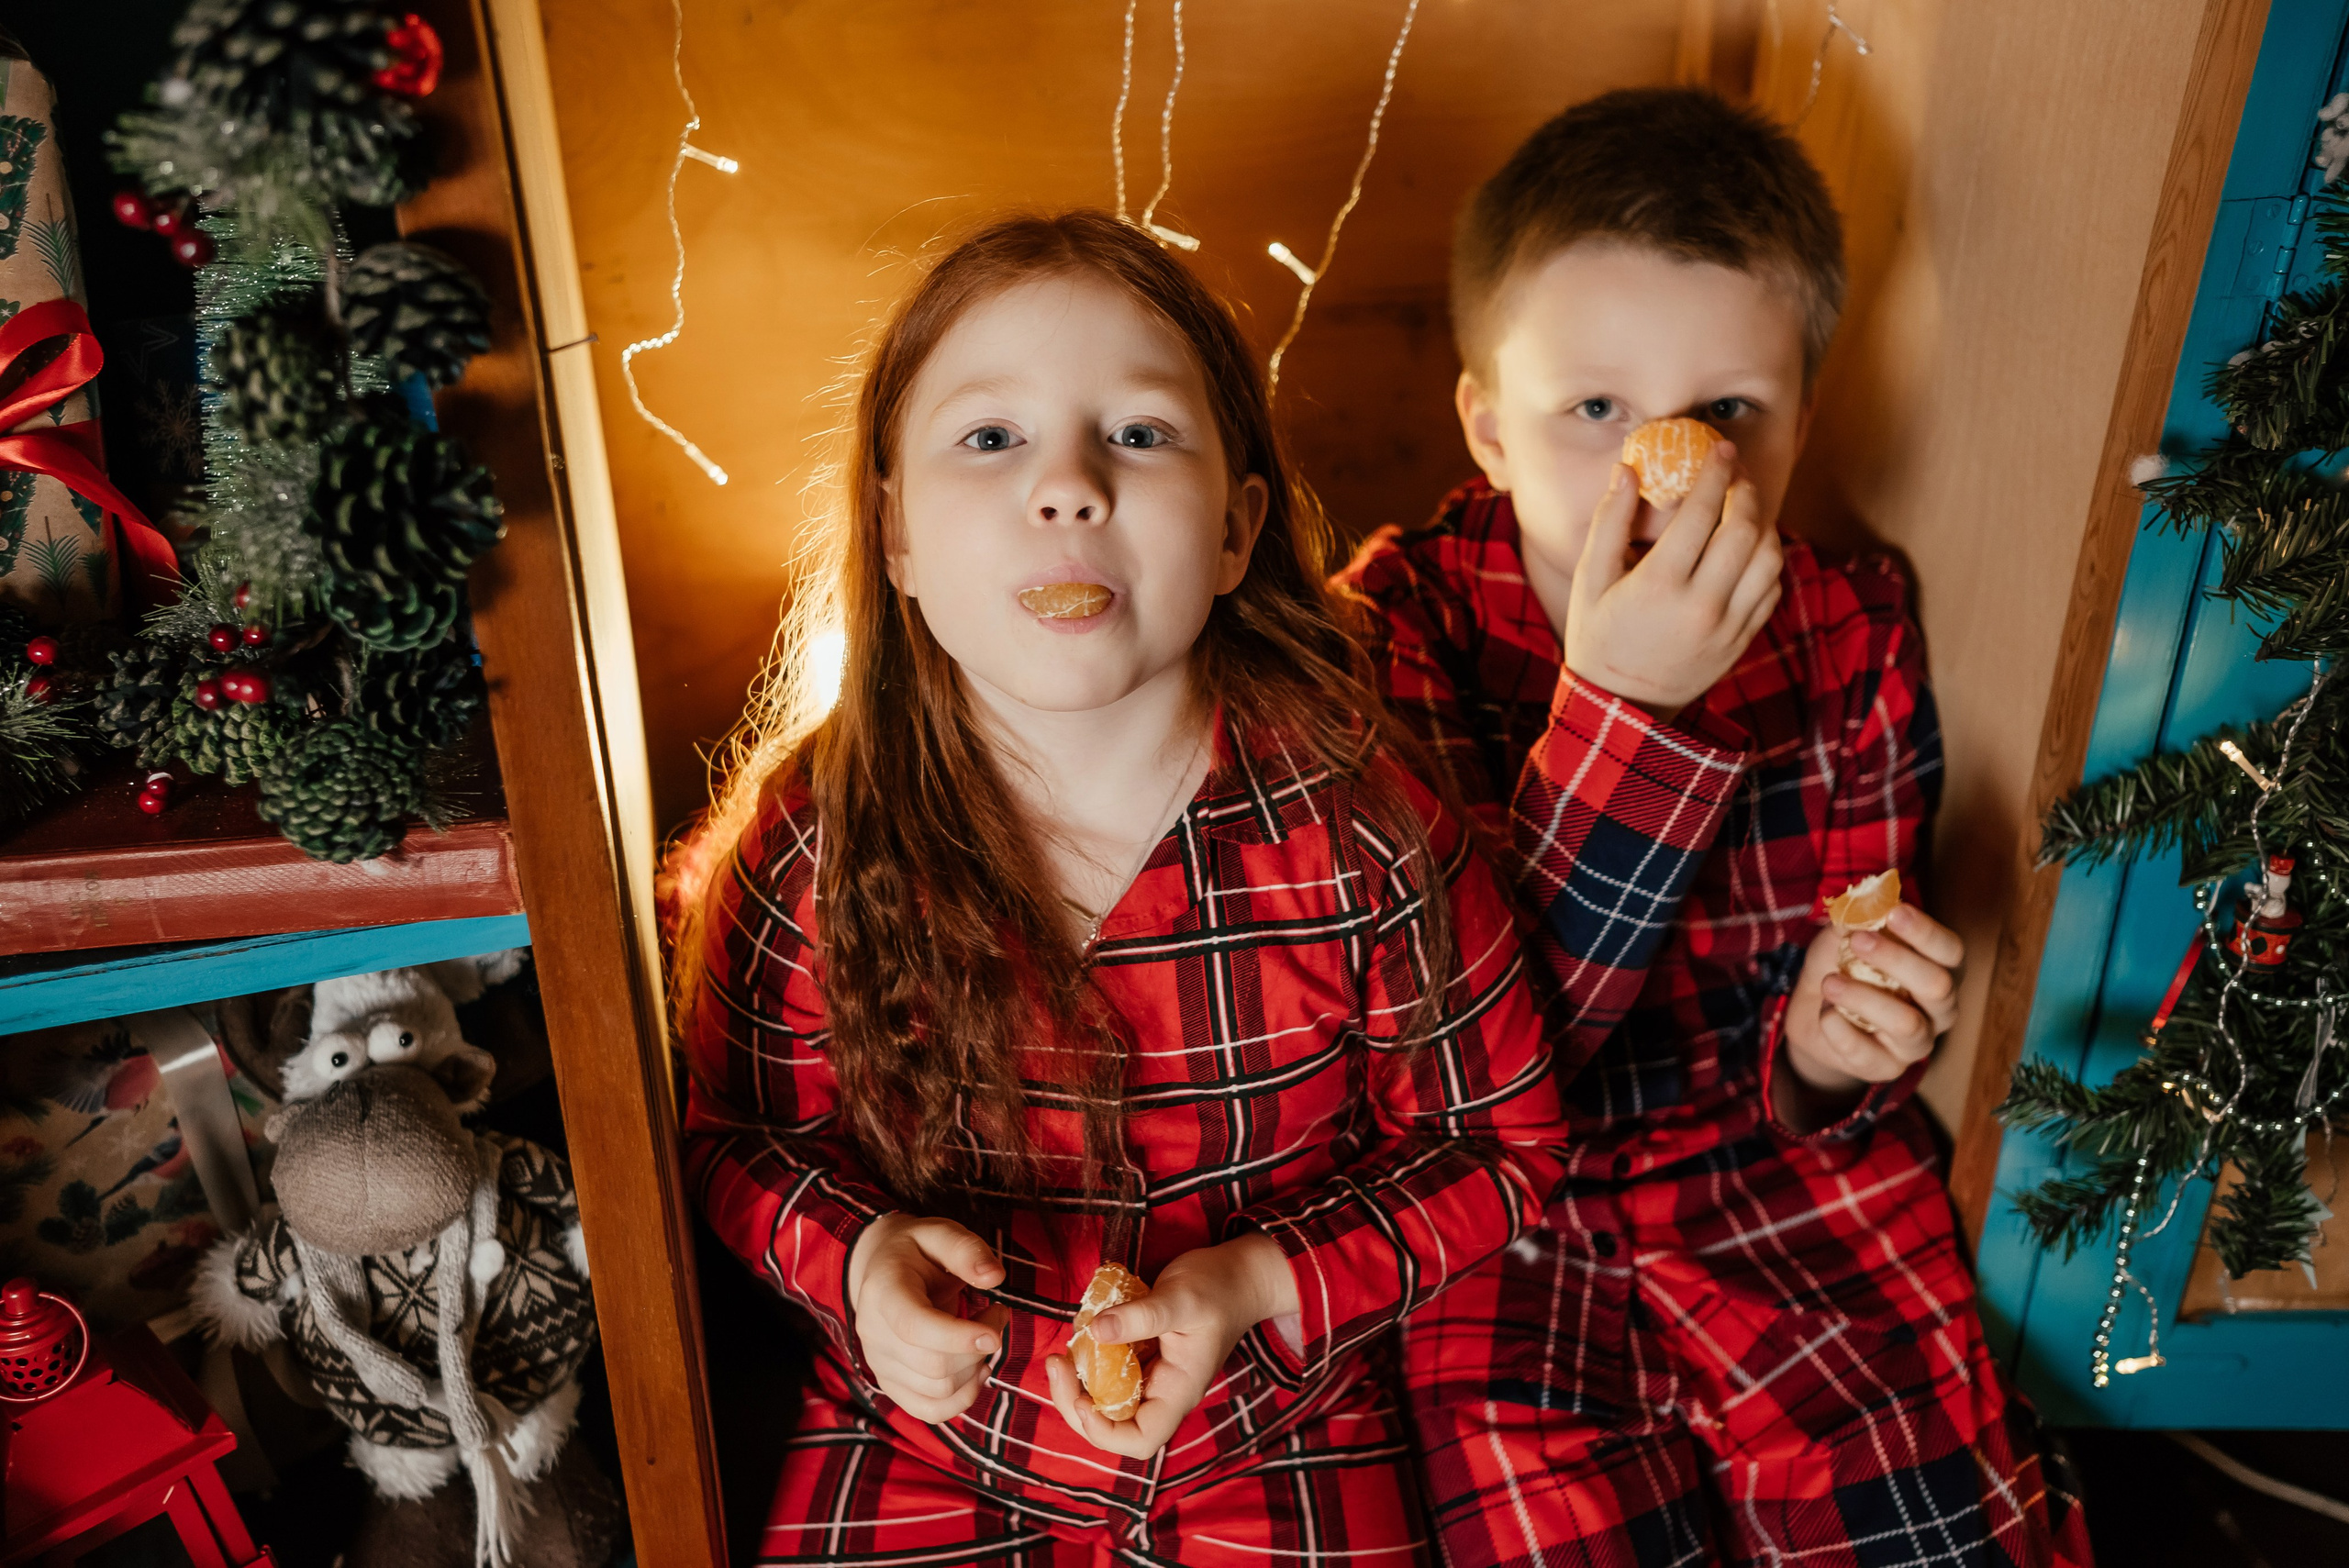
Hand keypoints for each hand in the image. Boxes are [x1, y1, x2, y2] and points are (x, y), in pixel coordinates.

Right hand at [846, 1213, 1005, 1423]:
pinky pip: (929, 1411)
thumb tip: (994, 1276)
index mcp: (883, 1291)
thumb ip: (967, 1250)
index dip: (959, 1337)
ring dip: (975, 1368)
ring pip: (938, 1390)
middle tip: (997, 1315)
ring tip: (985, 1335)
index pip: (915, 1326)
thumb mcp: (941, 1233)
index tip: (995, 1331)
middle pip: (934, 1365)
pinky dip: (961, 1398)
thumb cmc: (917, 1250)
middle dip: (979, 1347)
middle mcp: (873, 1333)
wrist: (882, 1269)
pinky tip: (976, 1370)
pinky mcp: (890, 1383)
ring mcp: (879, 1363)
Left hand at [1044, 1233, 1298, 1459]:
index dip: (1104, 1432)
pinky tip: (1080, 1335)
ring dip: (1076, 1384)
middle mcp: (1162, 1392)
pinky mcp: (1142, 1357)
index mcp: (1177, 1390)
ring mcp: (1151, 1376)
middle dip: (1076, 1404)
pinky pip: (1108, 1373)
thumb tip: (1094, 1332)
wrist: (1239, 1276)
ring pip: (1105, 1401)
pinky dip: (1087, 1362)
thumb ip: (1140, 1316)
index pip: (1140, 1439)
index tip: (1083, 1398)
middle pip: (1112, 1425)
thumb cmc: (1217, 1288)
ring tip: (1061, 1353)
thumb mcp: (1180, 1298)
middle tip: (1057, 1364)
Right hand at [1565, 444, 1783, 721]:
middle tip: (1736, 474)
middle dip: (1746, 491)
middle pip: (1745, 530)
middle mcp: (1701, 605)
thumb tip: (1627, 471)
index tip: (1720, 449)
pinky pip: (1772, 589)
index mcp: (1658, 585)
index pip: (1701, 513)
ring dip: (1764, 523)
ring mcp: (1728, 626)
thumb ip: (1609, 523)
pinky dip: (1769, 559)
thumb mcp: (1589, 580)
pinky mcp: (1742, 640)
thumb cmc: (1598, 637)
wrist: (1623, 707)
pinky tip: (1750, 547)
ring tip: (1745, 508)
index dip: (1716, 473)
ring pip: (1769, 558)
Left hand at [1776, 904, 1963, 1129]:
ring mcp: (1916, 1042)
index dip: (1926, 932)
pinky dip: (1841, 1030)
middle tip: (1857, 941)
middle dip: (1897, 960)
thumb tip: (1860, 899)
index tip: (1893, 912)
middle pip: (1938, 985)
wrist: (1816, 1016)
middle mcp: (1938, 1009)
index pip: (1950, 951)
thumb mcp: (1842, 939)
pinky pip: (1868, 1053)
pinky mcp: (1887, 1068)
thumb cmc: (1842, 969)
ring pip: (1908, 1024)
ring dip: (1864, 998)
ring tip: (1830, 982)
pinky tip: (1826, 1014)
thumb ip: (1853, 921)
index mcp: (1936, 969)